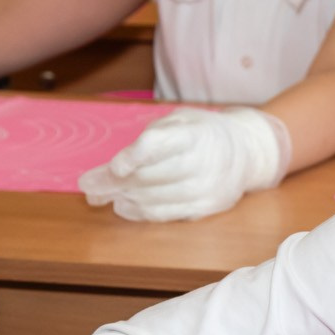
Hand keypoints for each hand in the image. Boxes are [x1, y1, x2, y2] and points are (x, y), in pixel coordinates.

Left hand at [78, 107, 290, 220]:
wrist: (246, 153)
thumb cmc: (203, 134)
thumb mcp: (181, 120)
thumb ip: (150, 137)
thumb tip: (113, 167)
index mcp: (196, 134)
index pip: (161, 145)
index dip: (135, 156)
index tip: (115, 166)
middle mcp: (203, 162)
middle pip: (150, 176)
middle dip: (113, 181)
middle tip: (88, 183)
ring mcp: (205, 189)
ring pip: (153, 198)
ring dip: (121, 197)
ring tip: (100, 194)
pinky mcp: (204, 209)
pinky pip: (164, 214)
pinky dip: (138, 212)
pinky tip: (122, 206)